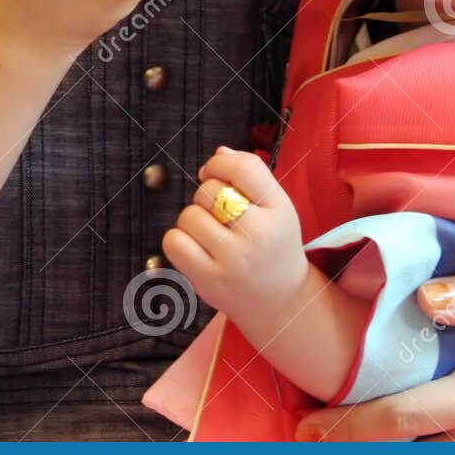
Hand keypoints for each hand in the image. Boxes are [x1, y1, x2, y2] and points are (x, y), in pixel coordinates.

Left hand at [161, 147, 307, 328]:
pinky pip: (174, 241)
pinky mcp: (209, 281)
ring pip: (189, 215)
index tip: (213, 172)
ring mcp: (233, 260)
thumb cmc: (273, 246)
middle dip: (207, 196)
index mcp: (279, 210)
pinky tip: (196, 248)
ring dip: (193, 220)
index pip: (243, 168)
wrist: (281, 302)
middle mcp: (259, 234)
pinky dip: (178, 240)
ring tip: (212, 236)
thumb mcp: (277, 207)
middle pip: (209, 191)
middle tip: (221, 216)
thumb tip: (220, 152)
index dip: (219, 163)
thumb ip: (250, 177)